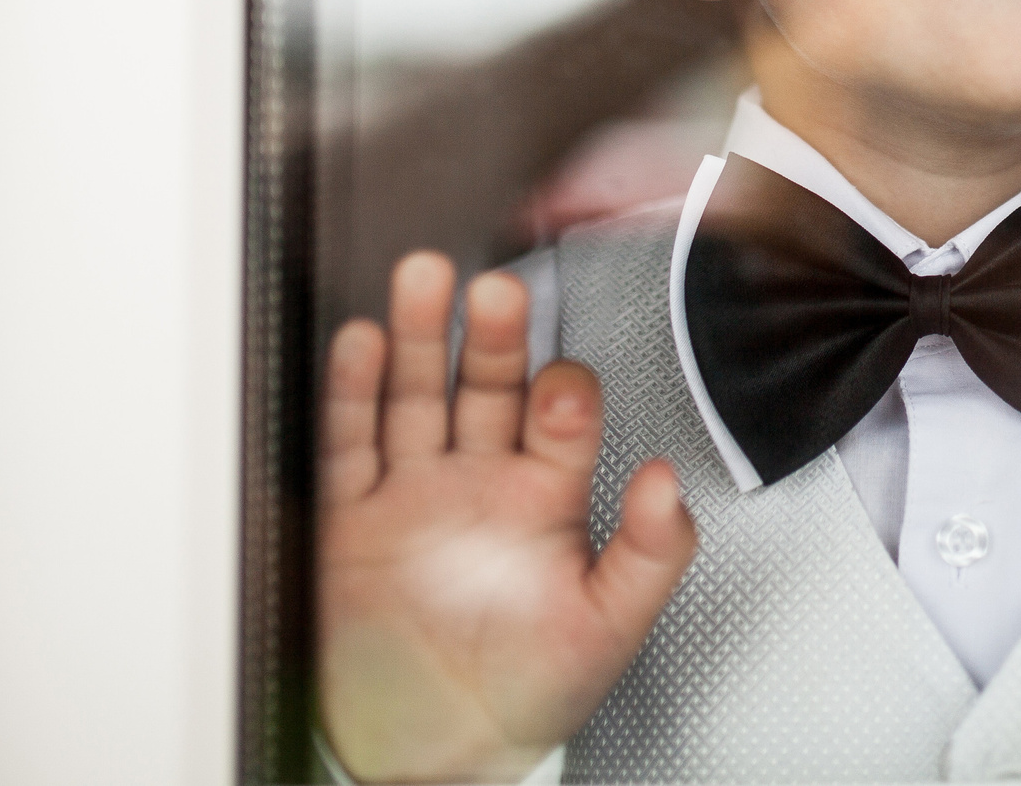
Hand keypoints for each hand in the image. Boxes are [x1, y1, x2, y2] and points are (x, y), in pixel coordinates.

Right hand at [319, 252, 698, 781]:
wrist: (434, 748)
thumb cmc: (528, 688)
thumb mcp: (609, 627)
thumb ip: (652, 553)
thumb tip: (670, 481)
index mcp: (548, 493)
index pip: (560, 416)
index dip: (563, 393)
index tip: (562, 388)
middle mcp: (482, 477)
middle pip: (487, 383)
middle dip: (492, 335)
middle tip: (495, 291)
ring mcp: (414, 490)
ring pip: (416, 394)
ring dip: (417, 337)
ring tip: (423, 281)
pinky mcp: (350, 517)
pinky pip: (350, 444)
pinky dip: (350, 394)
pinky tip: (361, 344)